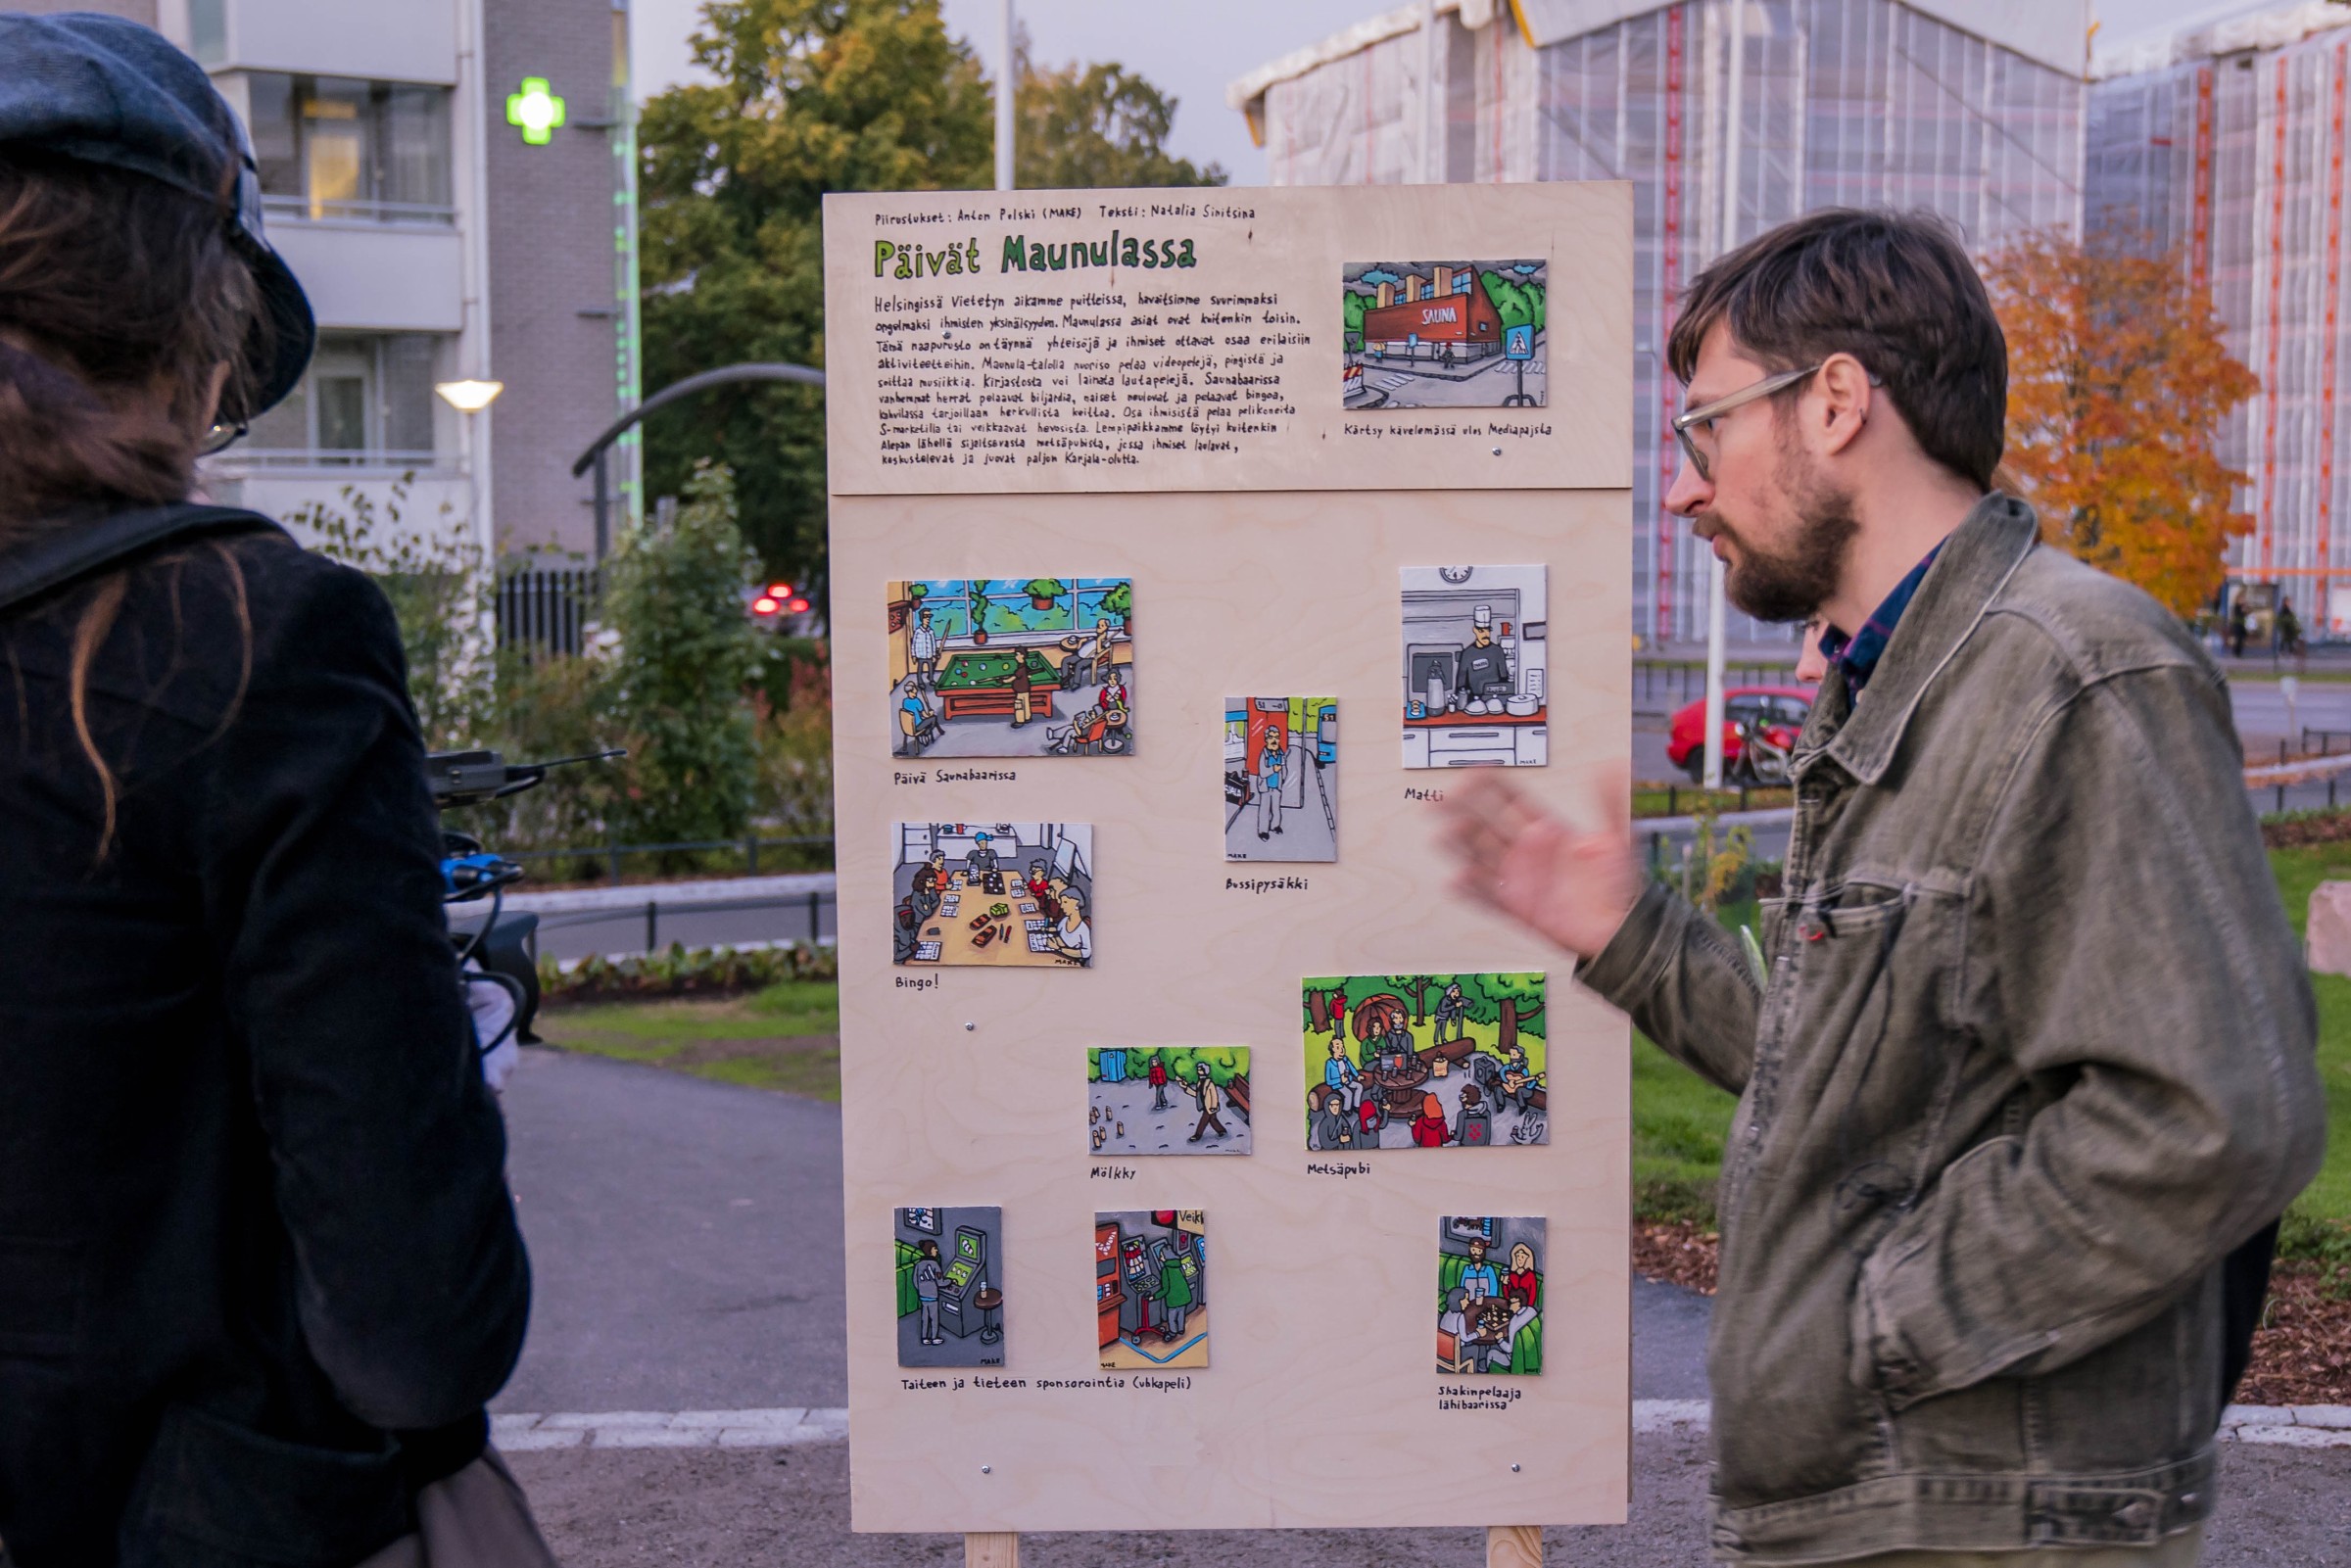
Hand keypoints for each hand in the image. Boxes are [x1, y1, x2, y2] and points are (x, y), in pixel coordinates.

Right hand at [1436, 766, 1640, 959]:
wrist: (1620, 929)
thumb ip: (1611, 803)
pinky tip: (1458, 880)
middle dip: (1459, 810)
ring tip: (1445, 835)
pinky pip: (1487, 897)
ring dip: (1460, 845)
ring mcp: (1517, 878)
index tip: (1473, 774)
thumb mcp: (1619, 839)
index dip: (1487, 784)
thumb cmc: (1620, 885)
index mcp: (1545, 828)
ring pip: (1478, 857)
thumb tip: (1612, 766)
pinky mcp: (1515, 907)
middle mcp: (1525, 851)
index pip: (1507, 798)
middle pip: (1483, 823)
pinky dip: (1470, 890)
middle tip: (1440, 801)